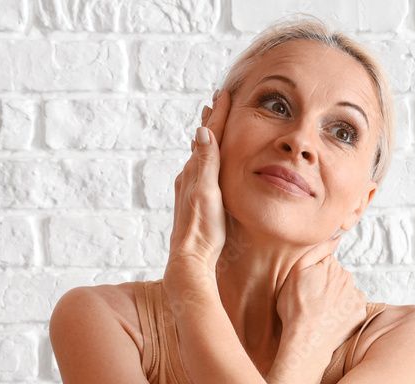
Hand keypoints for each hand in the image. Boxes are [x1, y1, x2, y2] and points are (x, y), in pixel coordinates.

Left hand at [164, 88, 231, 281]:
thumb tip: (200, 130)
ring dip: (206, 138)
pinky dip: (205, 158)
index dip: (218, 114)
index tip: (225, 93)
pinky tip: (204, 163)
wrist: (190, 259)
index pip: (209, 135)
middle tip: (217, 100)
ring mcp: (190, 189)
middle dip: (211, 121)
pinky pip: (200, 170)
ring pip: (200, 155)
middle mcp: (190, 176)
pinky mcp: (194, 202)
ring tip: (210, 124)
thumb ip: (206, 162)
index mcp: (196, 171)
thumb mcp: (207, 193)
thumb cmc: (202, 230)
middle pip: (202, 141)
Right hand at [276, 235, 367, 352]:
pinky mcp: (360, 311)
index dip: (314, 274)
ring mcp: (355, 295)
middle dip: (327, 284)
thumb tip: (337, 237)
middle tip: (312, 300)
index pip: (326, 262)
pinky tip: (331, 317)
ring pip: (345, 291)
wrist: (307, 340)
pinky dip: (344, 310)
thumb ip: (317, 250)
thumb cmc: (295, 308)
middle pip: (337, 276)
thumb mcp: (296, 272)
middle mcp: (347, 277)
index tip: (307, 286)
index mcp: (332, 265)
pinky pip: (352, 305)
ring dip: (336, 297)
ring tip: (321, 311)